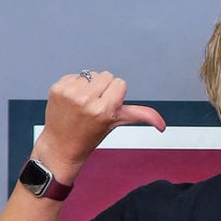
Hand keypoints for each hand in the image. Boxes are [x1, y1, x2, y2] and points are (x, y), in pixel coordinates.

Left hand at [35, 71, 165, 181]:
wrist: (61, 146)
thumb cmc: (90, 136)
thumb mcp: (117, 124)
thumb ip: (141, 117)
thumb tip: (162, 126)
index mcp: (104, 110)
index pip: (119, 83)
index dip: (116, 94)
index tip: (108, 106)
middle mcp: (87, 100)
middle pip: (106, 76)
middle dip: (103, 88)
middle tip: (95, 105)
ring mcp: (70, 93)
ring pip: (90, 74)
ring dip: (88, 86)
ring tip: (82, 103)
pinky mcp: (57, 89)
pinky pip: (74, 76)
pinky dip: (74, 86)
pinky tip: (71, 101)